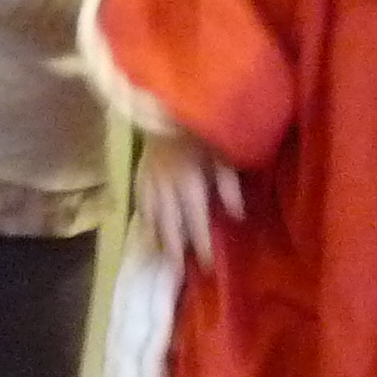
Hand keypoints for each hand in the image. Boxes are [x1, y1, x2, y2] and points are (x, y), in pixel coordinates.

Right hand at [136, 132, 242, 268]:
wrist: (168, 103)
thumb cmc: (201, 128)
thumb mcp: (223, 152)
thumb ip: (229, 184)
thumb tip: (236, 216)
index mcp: (188, 180)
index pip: (195, 221)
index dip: (202, 245)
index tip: (208, 267)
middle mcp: (165, 185)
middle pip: (170, 225)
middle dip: (176, 251)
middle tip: (181, 273)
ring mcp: (149, 179)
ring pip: (152, 217)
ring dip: (159, 240)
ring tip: (163, 260)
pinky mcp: (140, 172)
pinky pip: (140, 202)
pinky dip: (144, 221)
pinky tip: (148, 233)